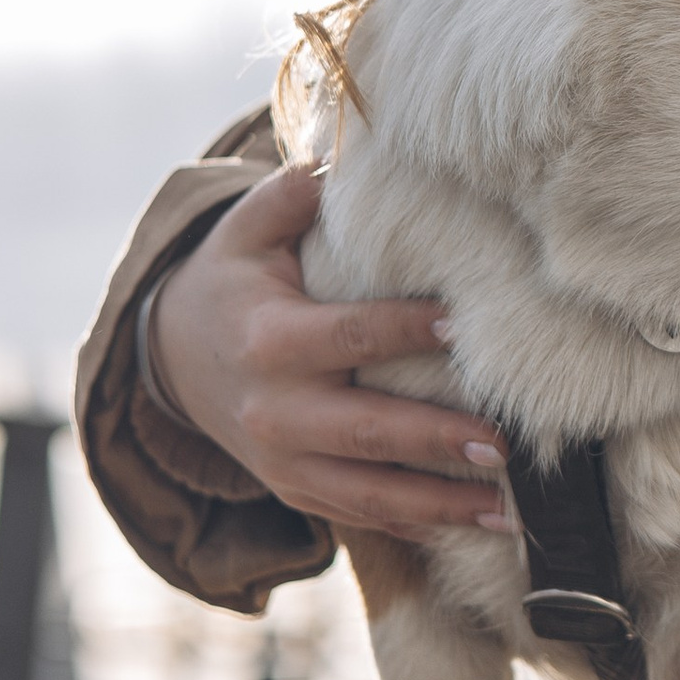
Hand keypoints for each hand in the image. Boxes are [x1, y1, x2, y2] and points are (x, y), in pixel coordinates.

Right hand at [148, 164, 516, 542]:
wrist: (171, 360)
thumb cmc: (233, 280)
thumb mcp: (247, 230)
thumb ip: (294, 192)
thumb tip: (343, 152)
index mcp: (270, 341)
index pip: (351, 336)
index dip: (407, 330)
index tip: (465, 323)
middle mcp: (276, 412)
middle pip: (367, 431)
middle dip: (436, 439)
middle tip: (503, 441)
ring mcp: (284, 463)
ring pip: (370, 495)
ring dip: (441, 504)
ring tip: (508, 508)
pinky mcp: (297, 491)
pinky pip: (361, 517)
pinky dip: (419, 527)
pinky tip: (479, 528)